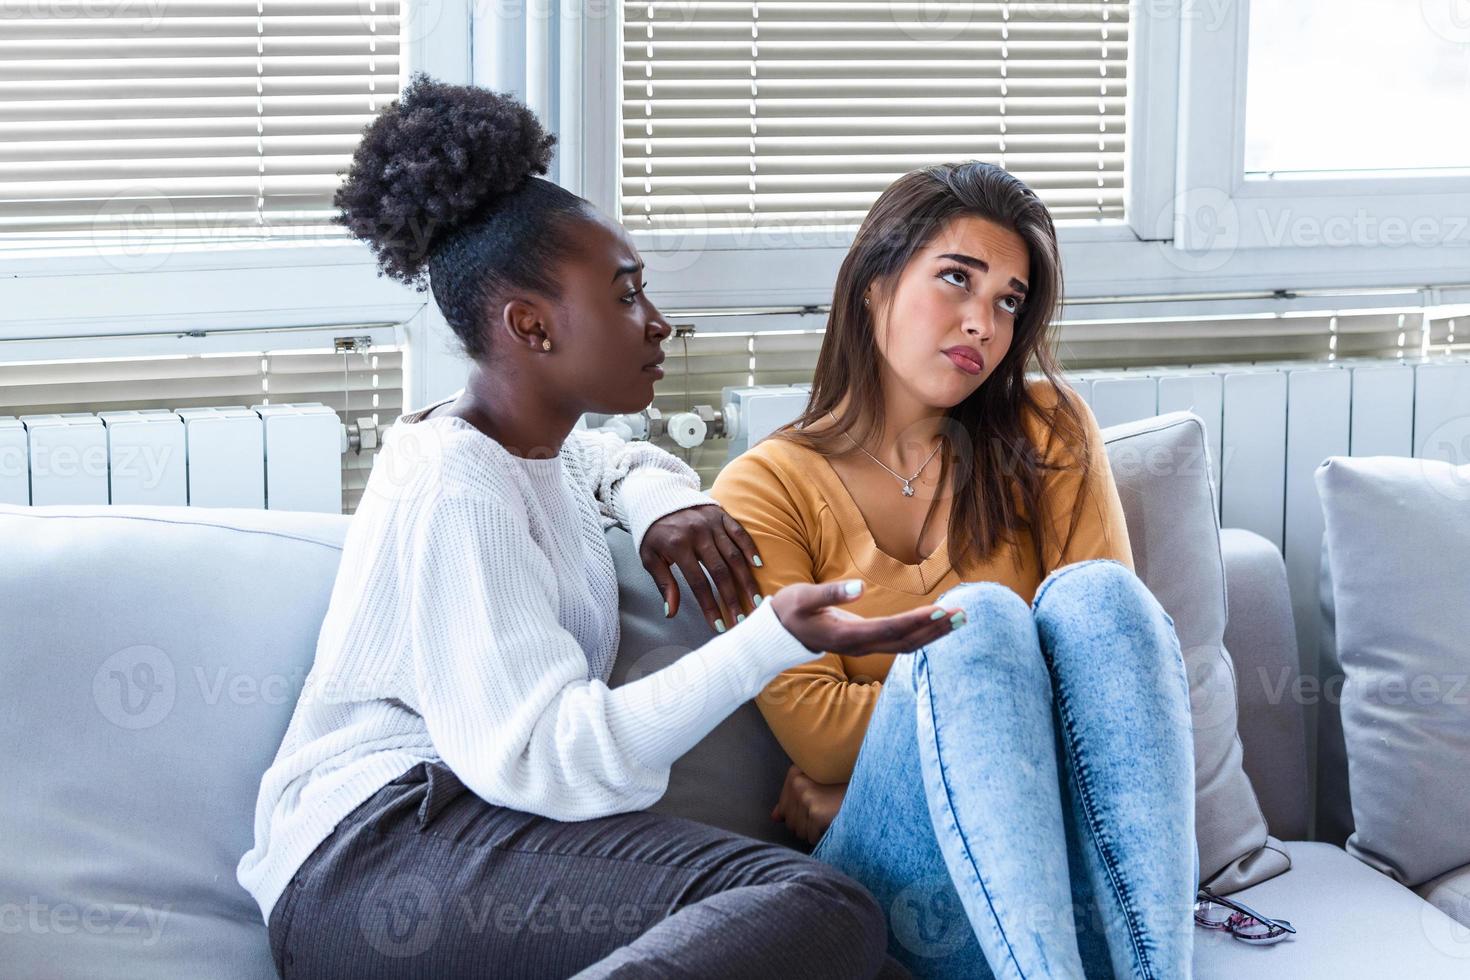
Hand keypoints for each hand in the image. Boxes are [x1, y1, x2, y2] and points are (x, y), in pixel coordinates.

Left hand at [640, 504, 763, 633]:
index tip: (720, 625)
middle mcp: (698, 534)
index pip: (698, 583)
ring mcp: (712, 523)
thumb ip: (664, 584)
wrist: (656, 497)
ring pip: (734, 555)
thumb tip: (670, 612)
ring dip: (746, 580)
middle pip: (721, 572)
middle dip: (733, 599)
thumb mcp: (649, 558)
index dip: (711, 606)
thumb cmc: (653, 533)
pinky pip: (740, 533)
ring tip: (756, 601)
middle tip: (743, 620)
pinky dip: (750, 549)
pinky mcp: (721, 515)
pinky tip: (758, 566)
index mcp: (678, 546)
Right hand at [769, 579, 962, 655]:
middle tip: (962, 615)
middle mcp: (861, 646)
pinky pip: (900, 642)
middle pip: (905, 642)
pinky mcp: (867, 642)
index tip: (939, 611)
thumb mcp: (803, 597)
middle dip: (935, 630)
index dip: (916, 622)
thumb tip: (859, 587)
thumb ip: (830, 593)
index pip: (890, 629)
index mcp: (847, 635)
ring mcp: (865, 647)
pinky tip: (937, 624)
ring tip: (959, 619)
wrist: (778, 634)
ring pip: (906, 646)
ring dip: (934, 634)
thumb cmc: (789, 611)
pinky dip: (922, 633)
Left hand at [772, 765, 847, 844]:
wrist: (869, 794)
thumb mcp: (816, 787)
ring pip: (798, 831)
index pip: (783, 808)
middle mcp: (797, 782)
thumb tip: (775, 817)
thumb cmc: (843, 791)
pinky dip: (822, 836)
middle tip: (826, 814)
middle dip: (807, 825)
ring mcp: (805, 796)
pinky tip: (834, 822)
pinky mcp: (814, 811)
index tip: (817, 810)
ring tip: (830, 817)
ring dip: (814, 831)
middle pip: (789, 821)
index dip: (800, 816)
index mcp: (795, 772)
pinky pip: (810, 836)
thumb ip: (793, 799)